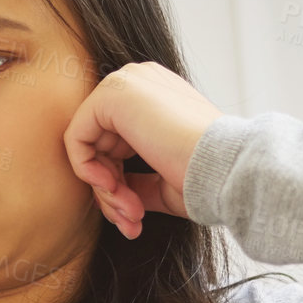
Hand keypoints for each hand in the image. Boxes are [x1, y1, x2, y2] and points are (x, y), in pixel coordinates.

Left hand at [62, 61, 226, 237]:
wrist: (226, 169)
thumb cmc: (204, 177)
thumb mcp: (162, 180)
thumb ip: (134, 179)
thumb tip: (110, 190)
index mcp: (155, 95)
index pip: (116, 141)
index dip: (120, 182)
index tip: (136, 214)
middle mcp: (139, 82)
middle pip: (99, 145)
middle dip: (111, 190)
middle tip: (131, 221)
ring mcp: (125, 83)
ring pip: (87, 146)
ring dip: (104, 190)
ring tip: (132, 214)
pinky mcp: (111, 95)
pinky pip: (75, 139)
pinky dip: (87, 171)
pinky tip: (114, 190)